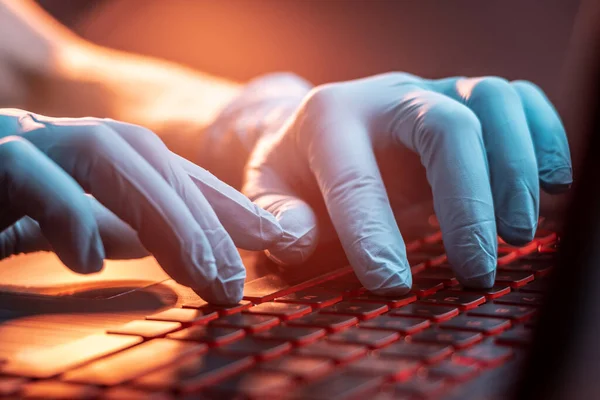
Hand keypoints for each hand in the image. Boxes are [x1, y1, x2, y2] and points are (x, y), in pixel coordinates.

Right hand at [0, 109, 281, 303]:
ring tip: (198, 271)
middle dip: (204, 215)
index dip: (219, 200)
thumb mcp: (41, 226)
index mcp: (76, 153)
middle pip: (148, 157)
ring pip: (105, 153)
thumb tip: (147, 243)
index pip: (162, 168)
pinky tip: (88, 261)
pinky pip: (29, 171)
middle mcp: (53, 137)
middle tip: (238, 276)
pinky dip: (67, 213)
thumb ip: (94, 226)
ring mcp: (15, 138)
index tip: (268, 235)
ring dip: (163, 214)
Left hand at [243, 73, 571, 294]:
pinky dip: (545, 139)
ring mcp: (434, 92)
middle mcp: (389, 96)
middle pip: (447, 127)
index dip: (373, 235)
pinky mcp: (466, 100)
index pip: (356, 179)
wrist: (322, 124)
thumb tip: (299, 240)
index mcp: (330, 119)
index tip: (393, 287)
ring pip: (493, 103)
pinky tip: (551, 190)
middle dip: (468, 203)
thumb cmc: (296, 167)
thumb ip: (278, 215)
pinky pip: (520, 101)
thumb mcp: (267, 190)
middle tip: (475, 270)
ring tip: (519, 234)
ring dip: (516, 170)